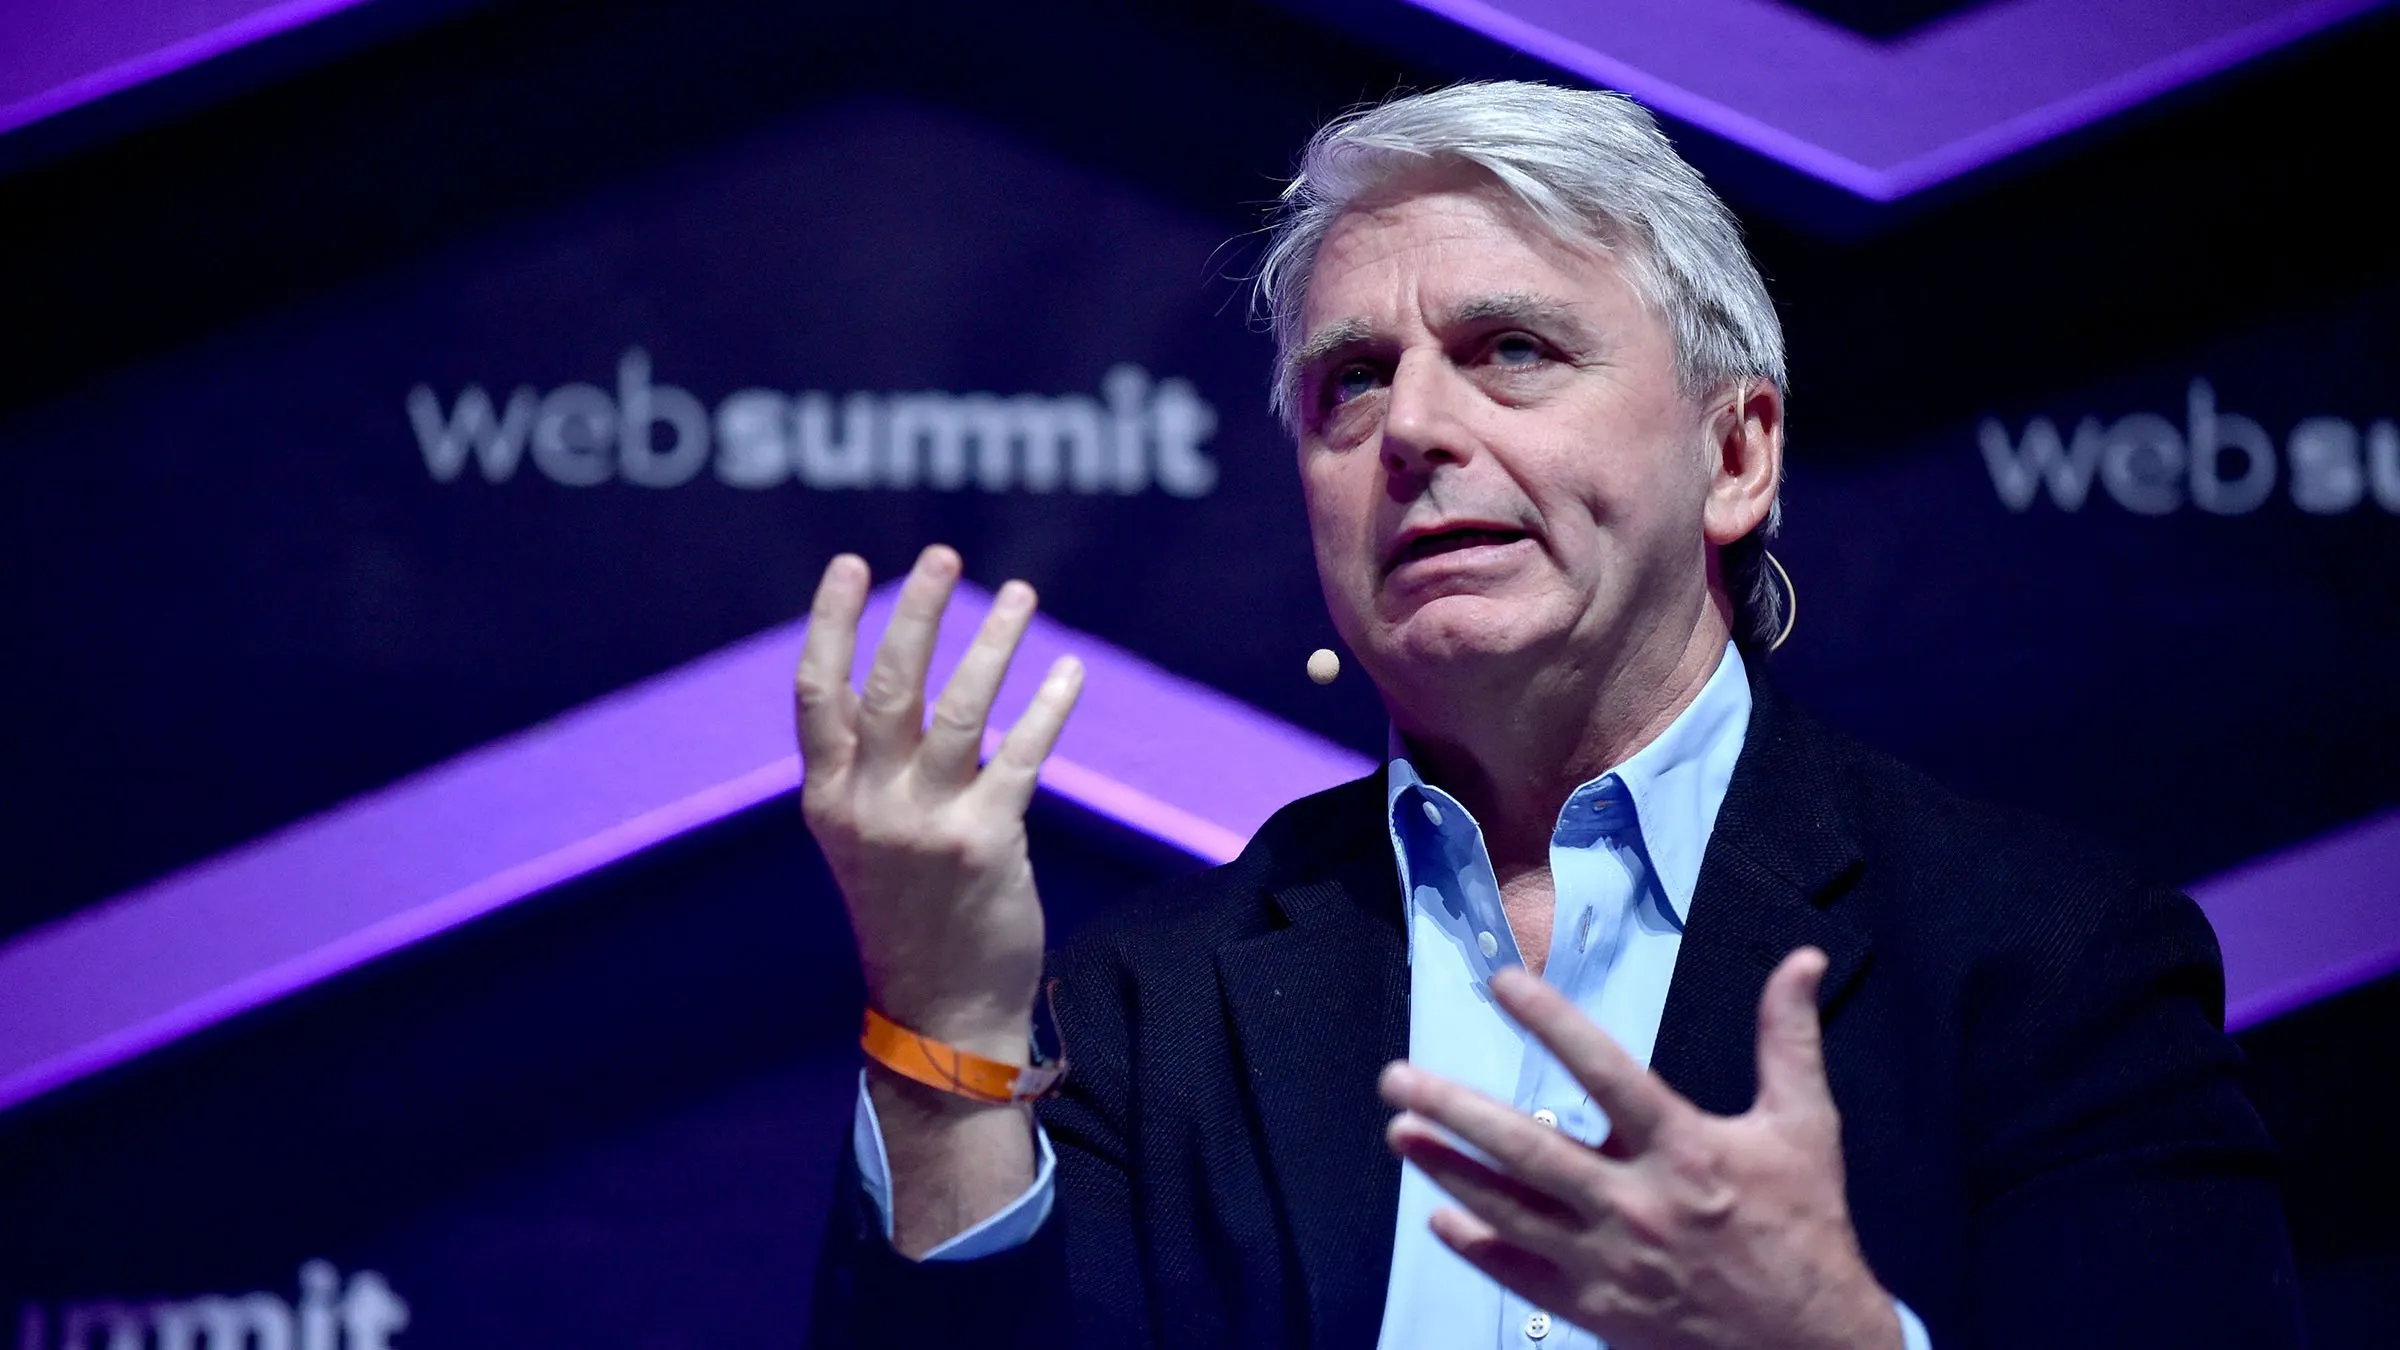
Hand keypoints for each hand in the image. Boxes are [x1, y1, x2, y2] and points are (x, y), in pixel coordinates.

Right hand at [795, 545, 1083, 1060]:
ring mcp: (925, 824)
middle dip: (916, 612)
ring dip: (993, 644)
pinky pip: (1022, 755)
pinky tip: (1069, 671)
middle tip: (944, 555)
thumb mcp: (863, 840)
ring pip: (960, 710)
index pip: (816, 693)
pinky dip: (1049, 707)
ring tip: (1020, 595)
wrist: (940, 1009)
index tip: (850, 563)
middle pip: (887, 687)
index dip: (831, 622)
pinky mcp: (985, 842)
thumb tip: (913, 692)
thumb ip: (872, 770)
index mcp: (828, 799)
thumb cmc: (908, 913)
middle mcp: (868, 806)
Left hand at [1378, 949, 1902, 1349]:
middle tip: (1397, 1078)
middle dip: (1455, 1110)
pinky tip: (1440, 1220)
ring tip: (1400, 1135)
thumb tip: (1803, 960)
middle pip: (1528, 1149)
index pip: (1605, 1071)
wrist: (1814, 1346)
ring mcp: (1609, 1261)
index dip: (1551, 1023)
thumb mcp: (1804, 1127)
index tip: (1500, 983)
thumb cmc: (1805, 1228)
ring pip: (1509, 1211)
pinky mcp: (1597, 1309)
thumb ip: (1789, 1040)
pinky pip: (1521, 1275)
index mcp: (1685, 1150)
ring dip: (1448, 1171)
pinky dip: (1476, 1247)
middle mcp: (1636, 1203)